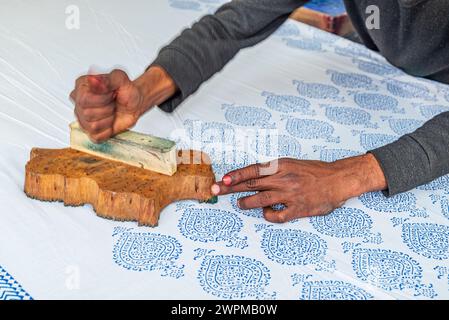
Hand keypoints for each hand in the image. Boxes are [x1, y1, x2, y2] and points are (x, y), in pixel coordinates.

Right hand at [70, 66, 176, 142]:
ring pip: (93, 125)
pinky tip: (111, 121)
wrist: (135, 103)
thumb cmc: (126, 91)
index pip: (84, 99)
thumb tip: (92, 80)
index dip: (103, 98)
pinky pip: (97, 136)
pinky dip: (108, 130)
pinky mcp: (91, 132)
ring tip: (112, 111)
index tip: (112, 93)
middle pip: (87, 113)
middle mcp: (78, 102)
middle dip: (107, 108)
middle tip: (113, 102)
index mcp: (81, 86)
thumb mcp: (120, 79)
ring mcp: (82, 118)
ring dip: (108, 119)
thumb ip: (107, 79)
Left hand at [211, 154, 386, 222]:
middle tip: (215, 191)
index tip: (221, 180)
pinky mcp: (298, 209)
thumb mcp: (292, 164)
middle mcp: (283, 179)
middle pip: (251, 184)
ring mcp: (290, 195)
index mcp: (281, 166)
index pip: (252, 170)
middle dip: (230, 188)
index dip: (235, 175)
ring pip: (260, 201)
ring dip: (246, 203)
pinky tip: (267, 213)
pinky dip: (268, 215)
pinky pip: (277, 216)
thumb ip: (273, 170)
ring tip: (240, 203)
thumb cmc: (314, 171)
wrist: (338, 180)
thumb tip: (252, 177)